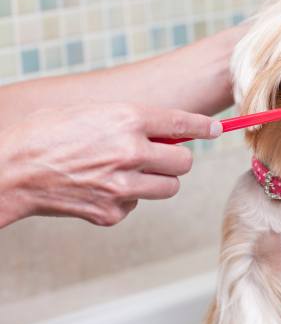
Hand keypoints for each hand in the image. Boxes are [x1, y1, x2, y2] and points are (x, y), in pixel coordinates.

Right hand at [0, 103, 221, 227]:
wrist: (8, 170)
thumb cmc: (43, 134)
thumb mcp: (90, 111)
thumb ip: (129, 120)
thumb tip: (162, 129)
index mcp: (126, 119)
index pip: (182, 122)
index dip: (204, 126)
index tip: (216, 129)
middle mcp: (130, 151)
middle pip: (183, 161)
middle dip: (176, 158)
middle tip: (161, 156)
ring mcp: (122, 185)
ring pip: (169, 187)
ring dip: (158, 181)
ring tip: (130, 173)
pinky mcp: (111, 212)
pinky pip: (136, 206)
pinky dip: (126, 200)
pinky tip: (101, 189)